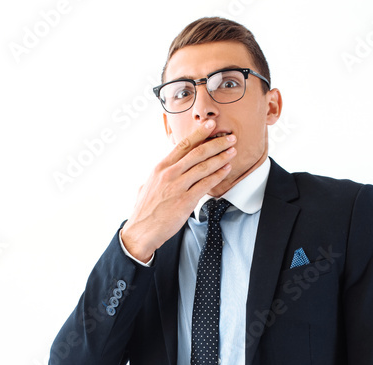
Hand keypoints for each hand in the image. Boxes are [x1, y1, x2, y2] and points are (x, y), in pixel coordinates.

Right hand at [121, 119, 236, 261]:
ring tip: (232, 151)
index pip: (183, 144)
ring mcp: (177, 186)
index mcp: (161, 167)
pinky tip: (226, 170)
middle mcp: (169, 173)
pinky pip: (206, 184)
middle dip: (216, 143)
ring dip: (221, 157)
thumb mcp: (147, 185)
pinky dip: (218, 175)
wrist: (141, 230)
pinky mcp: (185, 201)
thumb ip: (158, 176)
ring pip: (204, 166)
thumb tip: (162, 171)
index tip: (210, 125)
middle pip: (197, 152)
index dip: (199, 133)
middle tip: (229, 138)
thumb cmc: (145, 211)